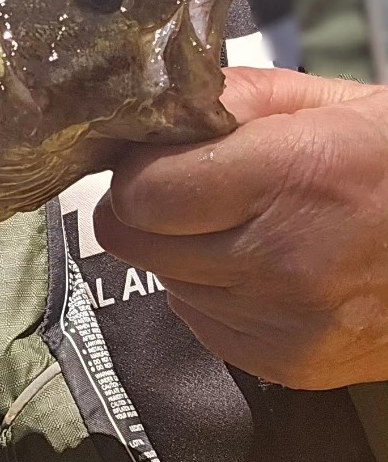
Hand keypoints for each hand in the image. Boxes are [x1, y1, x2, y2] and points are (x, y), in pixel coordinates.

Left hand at [94, 66, 387, 388]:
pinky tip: (254, 263)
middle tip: (182, 186)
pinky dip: (210, 292)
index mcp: (290, 179)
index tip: (152, 154)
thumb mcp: (327, 101)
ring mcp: (287, 323)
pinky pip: (199, 322)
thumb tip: (156, 104)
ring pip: (164, 281)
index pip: (141, 192)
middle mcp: (283, 260)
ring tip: (237, 223)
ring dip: (179, 252)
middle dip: (145, 208)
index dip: (135, 168)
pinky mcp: (291, 365)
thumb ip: (232, 96)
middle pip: (135, 241)